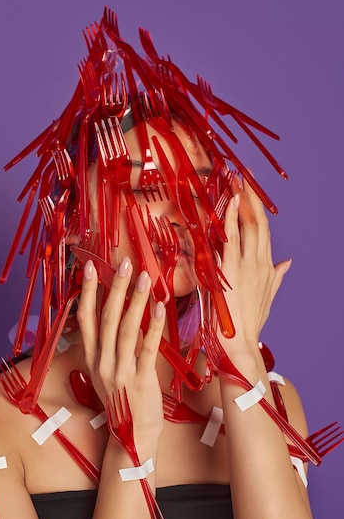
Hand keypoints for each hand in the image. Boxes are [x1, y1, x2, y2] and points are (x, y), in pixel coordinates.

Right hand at [76, 257, 166, 443]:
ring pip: (126, 329)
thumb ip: (107, 345)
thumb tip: (113, 314)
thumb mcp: (105, 371)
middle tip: (124, 262)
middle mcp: (102, 362)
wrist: (131, 437)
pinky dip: (153, 326)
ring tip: (144, 276)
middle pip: (106, 317)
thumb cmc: (122, 400)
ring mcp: (119, 371)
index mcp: (92, 357)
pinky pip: (146, 348)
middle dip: (114, 287)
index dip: (86, 291)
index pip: (85, 318)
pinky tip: (160, 307)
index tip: (89, 266)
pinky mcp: (140, 380)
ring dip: (135, 300)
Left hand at [219, 175, 290, 356]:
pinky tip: (231, 202)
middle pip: (259, 222)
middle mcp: (260, 263)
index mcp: (267, 267)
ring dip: (243, 200)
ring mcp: (248, 265)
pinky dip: (233, 218)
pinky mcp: (233, 270)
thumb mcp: (266, 298)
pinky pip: (233, 238)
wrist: (240, 343)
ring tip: (237, 179)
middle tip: (245, 175)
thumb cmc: (248, 323)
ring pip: (249, 226)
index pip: (264, 231)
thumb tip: (288, 262)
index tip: (251, 191)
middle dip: (253, 197)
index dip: (258, 209)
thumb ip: (277, 277)